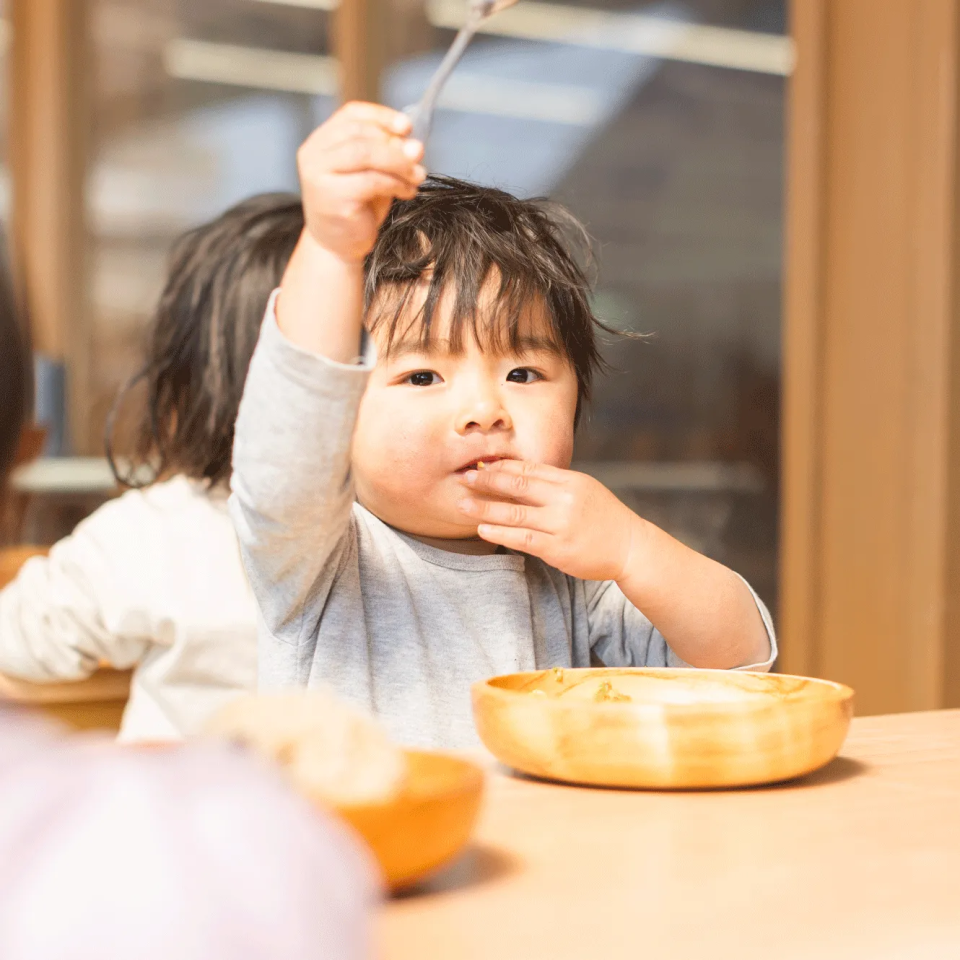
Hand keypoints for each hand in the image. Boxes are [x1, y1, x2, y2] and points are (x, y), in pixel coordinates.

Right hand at [297, 102, 425, 263]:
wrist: (337, 247)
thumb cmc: (356, 207)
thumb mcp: (374, 173)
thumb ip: (390, 156)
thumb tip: (415, 145)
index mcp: (321, 141)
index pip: (351, 114)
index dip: (381, 116)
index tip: (406, 125)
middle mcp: (314, 154)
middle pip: (360, 133)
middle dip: (395, 145)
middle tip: (418, 158)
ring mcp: (319, 176)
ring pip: (364, 154)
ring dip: (398, 163)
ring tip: (417, 176)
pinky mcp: (331, 198)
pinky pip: (370, 181)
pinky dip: (395, 184)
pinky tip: (407, 192)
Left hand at [457, 460, 647, 581]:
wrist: (630, 547)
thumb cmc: (604, 518)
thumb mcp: (583, 490)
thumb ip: (553, 484)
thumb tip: (516, 476)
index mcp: (569, 480)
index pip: (528, 468)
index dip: (500, 466)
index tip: (479, 465)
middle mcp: (564, 499)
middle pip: (517, 484)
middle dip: (486, 480)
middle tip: (463, 478)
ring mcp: (560, 524)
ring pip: (514, 512)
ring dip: (485, 507)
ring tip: (462, 504)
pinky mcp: (557, 548)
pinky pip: (522, 538)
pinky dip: (499, 532)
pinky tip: (482, 528)